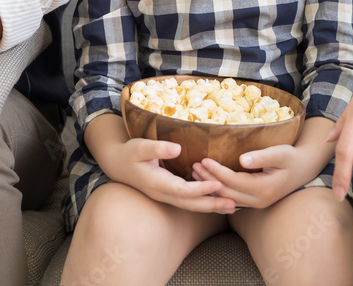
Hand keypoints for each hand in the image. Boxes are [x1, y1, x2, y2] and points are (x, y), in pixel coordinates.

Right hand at [103, 138, 236, 213]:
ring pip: (191, 205)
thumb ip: (158, 147)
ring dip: (211, 206)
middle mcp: (163, 194)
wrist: (118, 164)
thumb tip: (178, 148)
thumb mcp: (140, 146)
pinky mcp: (169, 193)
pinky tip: (216, 199)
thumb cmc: (130, 153)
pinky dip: (203, 201)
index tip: (218, 183)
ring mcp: (166, 196)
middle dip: (212, 205)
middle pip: (191, 204)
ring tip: (232, 206)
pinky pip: (189, 201)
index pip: (183, 190)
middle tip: (234, 204)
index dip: (201, 188)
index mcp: (157, 183)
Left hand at [193, 144, 308, 209]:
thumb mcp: (280, 153)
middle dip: (209, 180)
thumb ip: (262, 157)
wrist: (303, 169)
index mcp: (263, 189)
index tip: (204, 159)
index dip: (217, 171)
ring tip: (196, 173)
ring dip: (210, 187)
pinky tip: (208, 182)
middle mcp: (258, 200)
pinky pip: (232, 199)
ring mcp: (256, 203)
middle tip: (193, 166)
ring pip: (227, 198)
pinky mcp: (254, 201)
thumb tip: (243, 159)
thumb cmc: (291, 158)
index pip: (233, 181)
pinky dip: (218, 191)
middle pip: (227, 193)